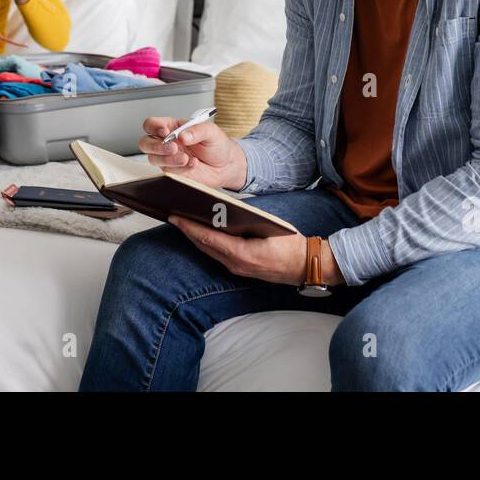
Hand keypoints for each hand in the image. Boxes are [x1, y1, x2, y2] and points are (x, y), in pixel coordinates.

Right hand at [139, 116, 247, 190]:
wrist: (226, 165)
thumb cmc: (217, 145)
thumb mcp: (211, 131)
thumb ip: (197, 130)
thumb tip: (182, 135)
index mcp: (172, 127)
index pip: (152, 124)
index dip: (154, 127)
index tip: (166, 132)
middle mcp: (167, 142)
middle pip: (145, 143)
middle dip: (156, 146)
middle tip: (173, 147)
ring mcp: (168, 158)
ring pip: (153, 159)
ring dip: (168, 159)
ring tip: (185, 158)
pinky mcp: (174, 171)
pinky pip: (168, 171)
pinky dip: (180, 168)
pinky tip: (192, 164)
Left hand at [167, 219, 344, 286]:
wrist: (306, 265)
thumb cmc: (290, 244)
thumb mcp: (269, 227)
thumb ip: (247, 221)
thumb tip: (224, 210)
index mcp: (242, 254)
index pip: (208, 238)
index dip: (189, 227)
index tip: (175, 217)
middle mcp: (235, 264)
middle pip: (204, 246)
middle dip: (187, 231)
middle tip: (173, 215)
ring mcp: (237, 269)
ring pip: (209, 251)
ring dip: (195, 237)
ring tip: (183, 222)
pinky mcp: (241, 269)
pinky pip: (218, 255)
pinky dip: (207, 243)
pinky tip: (202, 234)